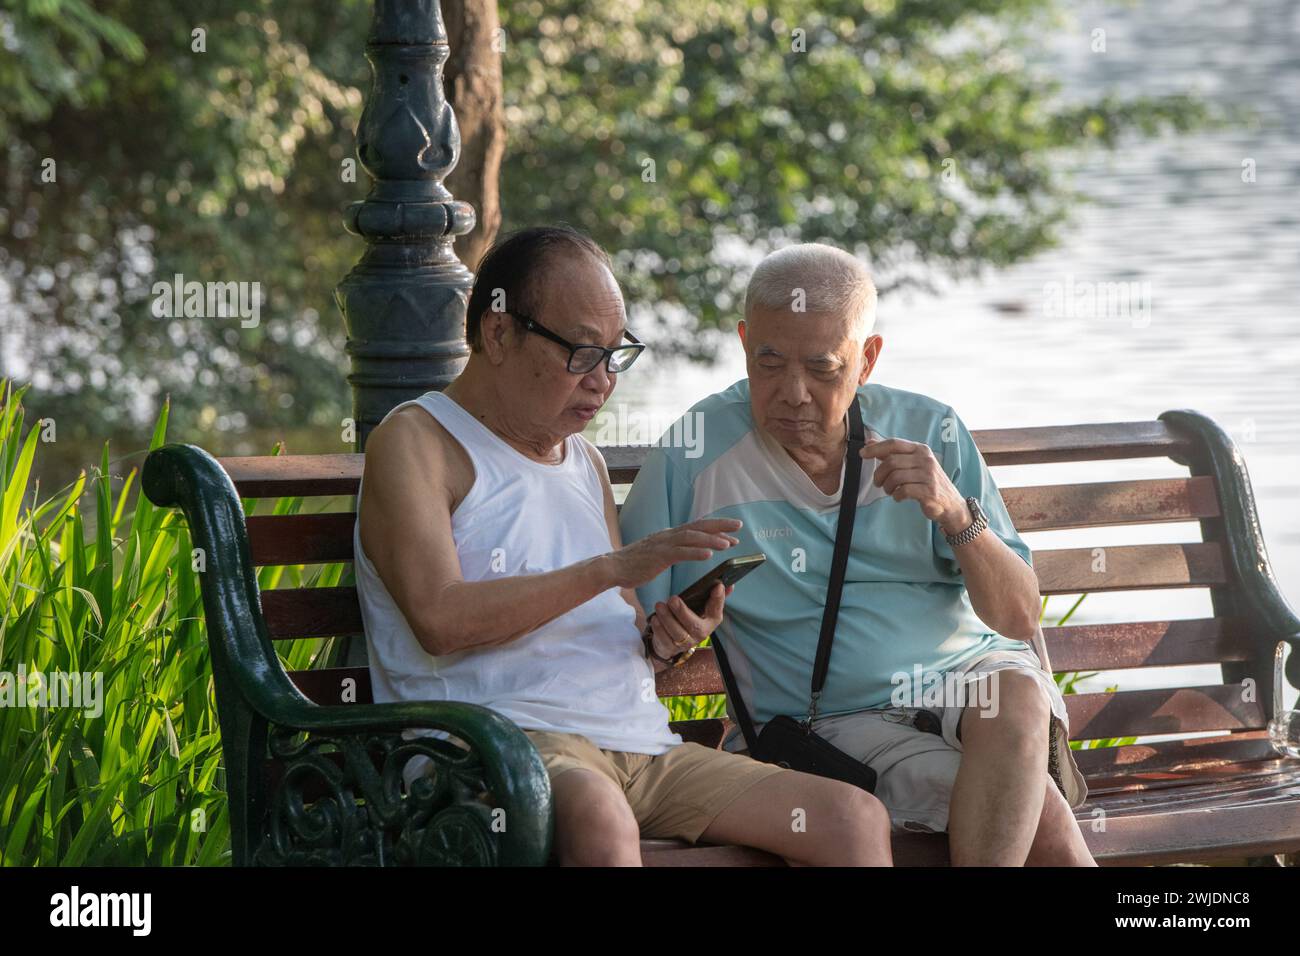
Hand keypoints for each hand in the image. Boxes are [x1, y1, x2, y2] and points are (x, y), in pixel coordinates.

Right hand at [607, 518, 741, 588]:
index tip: (733, 531)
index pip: (697, 527)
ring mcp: (663, 545)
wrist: (613, 567)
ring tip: (728, 544)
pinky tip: (708, 555)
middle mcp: (669, 536)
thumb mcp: (658, 554)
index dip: (716, 527)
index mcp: (670, 535)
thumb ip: (673, 550)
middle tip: (738, 527)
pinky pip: (680, 553)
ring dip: (711, 540)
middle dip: (720, 526)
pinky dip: (695, 552)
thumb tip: (689, 551)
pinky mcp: (658, 556)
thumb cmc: (635, 564)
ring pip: (692, 538)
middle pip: (698, 527)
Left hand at [647, 581, 732, 661]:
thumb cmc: (688, 619)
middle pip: (694, 626)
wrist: (671, 642)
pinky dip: (658, 629)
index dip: (718, 600)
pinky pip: (664, 640)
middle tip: (672, 599)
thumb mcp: (701, 608)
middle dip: (682, 612)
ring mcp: (685, 643)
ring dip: (667, 618)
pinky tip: (655, 618)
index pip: (717, 611)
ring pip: (677, 633)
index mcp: (710, 622)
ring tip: (659, 606)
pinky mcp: (671, 648)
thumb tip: (727, 584)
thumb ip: (713, 597)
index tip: (717, 586)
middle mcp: (700, 634)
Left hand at [860, 438, 968, 532]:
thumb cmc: (927, 482)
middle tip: (878, 483)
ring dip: (887, 486)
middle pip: (891, 462)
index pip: (894, 443)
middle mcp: (926, 459)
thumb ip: (892, 453)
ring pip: (895, 477)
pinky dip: (896, 495)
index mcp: (920, 449)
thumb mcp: (912, 464)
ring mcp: (928, 475)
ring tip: (889, 491)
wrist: (950, 503)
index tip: (862, 454)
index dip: (876, 448)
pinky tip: (898, 497)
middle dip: (879, 474)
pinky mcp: (929, 491)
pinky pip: (903, 491)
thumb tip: (870, 443)